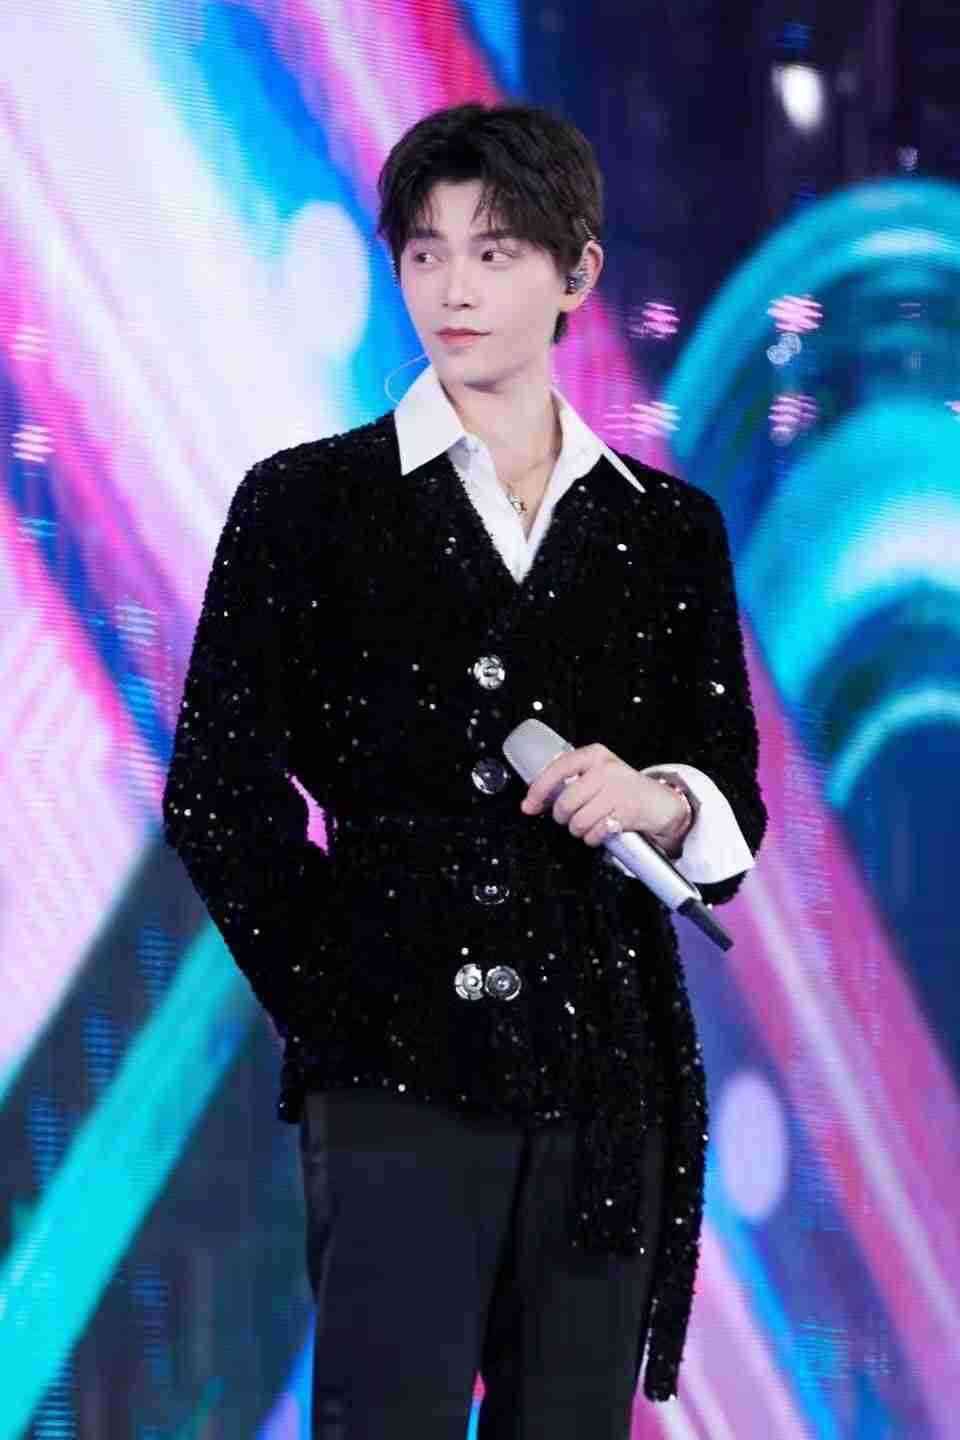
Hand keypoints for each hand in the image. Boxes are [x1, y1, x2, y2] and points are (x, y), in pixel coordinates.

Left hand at [519, 743, 689, 852]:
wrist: (661, 803)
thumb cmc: (623, 790)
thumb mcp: (597, 775)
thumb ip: (568, 783)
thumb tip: (531, 803)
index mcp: (594, 755)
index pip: (558, 768)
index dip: (539, 790)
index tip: (529, 805)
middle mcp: (606, 769)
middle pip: (565, 802)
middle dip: (564, 817)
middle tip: (573, 817)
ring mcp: (618, 790)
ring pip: (578, 821)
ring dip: (579, 830)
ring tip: (590, 824)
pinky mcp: (627, 811)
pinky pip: (595, 832)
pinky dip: (594, 838)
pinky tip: (601, 831)